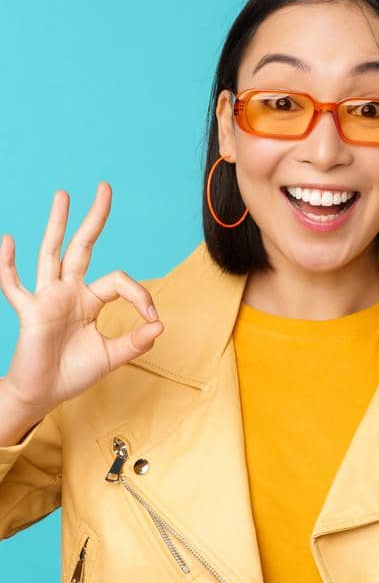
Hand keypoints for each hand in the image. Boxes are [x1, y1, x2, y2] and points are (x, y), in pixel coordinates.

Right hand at [0, 183, 162, 414]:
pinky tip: (9, 240)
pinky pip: (14, 285)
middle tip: (104, 188)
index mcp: (90, 300)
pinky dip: (8, 264)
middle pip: (82, 247)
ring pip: (52, 254)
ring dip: (57, 224)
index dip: (141, 295)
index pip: (120, 281)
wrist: (44, 394)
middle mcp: (68, 292)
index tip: (153, 318)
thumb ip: (136, 341)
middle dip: (94, 219)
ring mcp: (47, 298)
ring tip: (63, 195)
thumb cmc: (74, 373)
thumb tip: (160, 324)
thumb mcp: (113, 357)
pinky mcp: (29, 312)